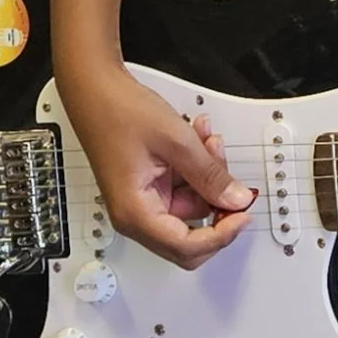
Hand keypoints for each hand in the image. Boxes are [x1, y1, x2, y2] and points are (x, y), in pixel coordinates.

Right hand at [57, 62, 255, 270]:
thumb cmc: (118, 111)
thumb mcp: (177, 141)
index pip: (186, 247)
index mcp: (135, 212)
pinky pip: (183, 188)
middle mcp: (136, 214)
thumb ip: (210, 175)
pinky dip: (196, 167)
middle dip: (216, 206)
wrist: (96, 89)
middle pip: (190, 237)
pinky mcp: (148, 186)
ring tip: (208, 142)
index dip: (221, 235)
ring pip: (191, 207)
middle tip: (234, 185)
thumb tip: (236, 200)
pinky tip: (198, 141)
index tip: (242, 214)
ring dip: (208, 176)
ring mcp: (142, 200)